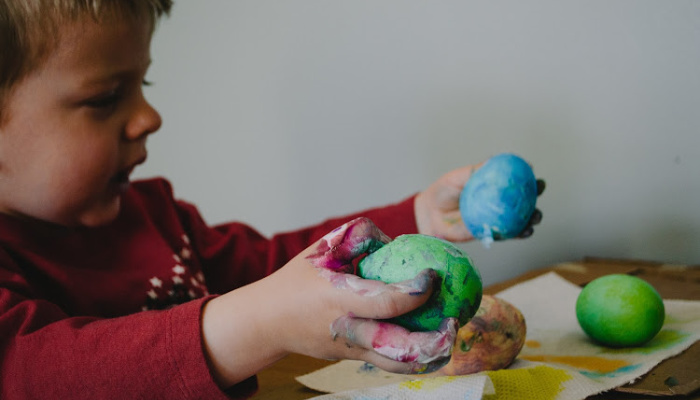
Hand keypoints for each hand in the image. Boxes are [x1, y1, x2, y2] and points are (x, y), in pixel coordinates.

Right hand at [201, 217, 456, 387]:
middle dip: (433, 339)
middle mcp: (348, 330)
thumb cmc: (297, 280)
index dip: (415, 291)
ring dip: (430, 356)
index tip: (432, 276)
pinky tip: (435, 344)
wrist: (269, 321)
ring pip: (398, 364)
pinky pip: (390, 363)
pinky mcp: (354, 359)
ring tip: (451, 337)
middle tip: (454, 320)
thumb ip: (358, 238)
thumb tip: (396, 240)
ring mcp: (352, 350)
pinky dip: (416, 358)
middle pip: (399, 347)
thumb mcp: (322, 249)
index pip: (386, 303)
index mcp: (338, 299)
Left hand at [414, 163, 544, 241]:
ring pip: (520, 218)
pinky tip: (525, 232)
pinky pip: (508, 234)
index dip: (526, 174)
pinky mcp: (491, 232)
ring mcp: (496, 217)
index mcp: (492, 185)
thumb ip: (476, 171)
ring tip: (536, 216)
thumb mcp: (458, 177)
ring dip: (532, 217)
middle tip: (538, 191)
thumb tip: (493, 161)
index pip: (514, 178)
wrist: (430, 214)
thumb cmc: (444, 191)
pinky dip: (519, 234)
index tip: (532, 170)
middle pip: (523, 198)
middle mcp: (497, 201)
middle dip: (535, 195)